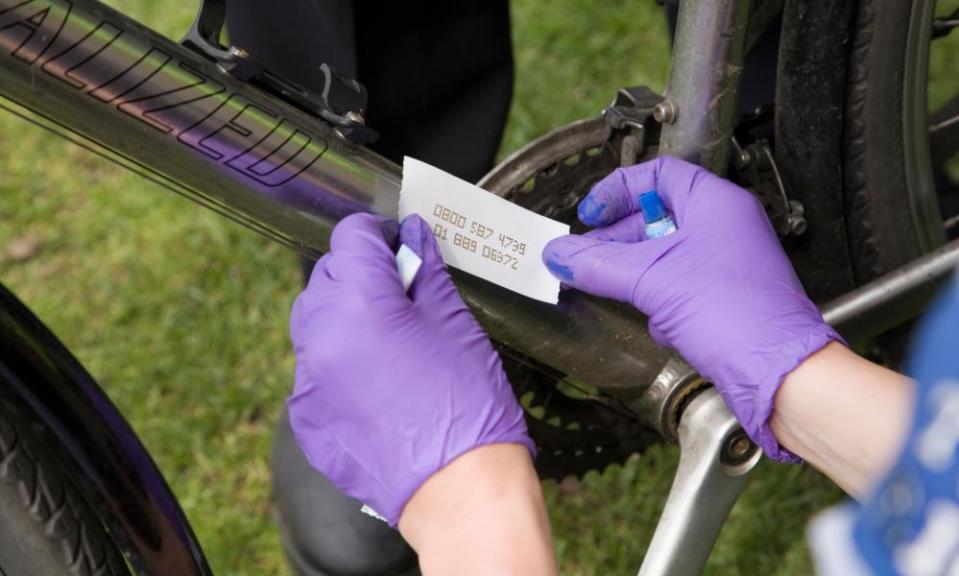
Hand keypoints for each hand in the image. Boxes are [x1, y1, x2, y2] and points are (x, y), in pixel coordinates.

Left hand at [288, 213, 533, 525]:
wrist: (459, 493)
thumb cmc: (468, 406)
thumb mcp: (455, 323)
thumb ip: (426, 272)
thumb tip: (413, 238)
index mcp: (356, 304)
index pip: (350, 238)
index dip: (380, 236)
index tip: (401, 248)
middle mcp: (319, 339)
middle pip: (326, 278)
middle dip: (360, 276)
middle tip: (402, 294)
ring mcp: (307, 384)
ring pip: (315, 326)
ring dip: (344, 318)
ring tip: (390, 340)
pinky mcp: (307, 421)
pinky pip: (316, 373)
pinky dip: (339, 365)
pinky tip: (378, 384)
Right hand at [542, 156, 841, 460]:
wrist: (777, 372)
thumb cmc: (735, 313)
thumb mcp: (651, 280)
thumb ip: (598, 264)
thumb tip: (559, 255)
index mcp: (716, 202)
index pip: (657, 175)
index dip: (617, 191)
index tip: (590, 215)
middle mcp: (725, 225)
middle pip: (656, 214)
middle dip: (617, 236)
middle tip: (586, 254)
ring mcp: (727, 261)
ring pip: (666, 252)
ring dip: (635, 269)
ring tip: (608, 284)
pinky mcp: (725, 295)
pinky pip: (679, 282)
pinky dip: (658, 294)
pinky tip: (648, 314)